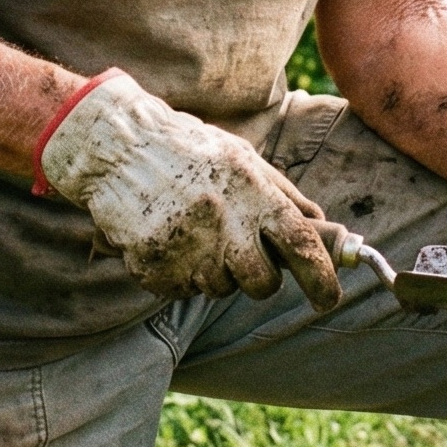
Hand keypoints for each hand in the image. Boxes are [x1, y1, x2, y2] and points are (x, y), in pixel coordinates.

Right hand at [37, 70, 346, 310]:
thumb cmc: (188, 150)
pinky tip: (169, 240)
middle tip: (240, 253)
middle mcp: (222, 220)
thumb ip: (284, 195)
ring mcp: (185, 246)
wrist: (118, 147)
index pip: (300, 243)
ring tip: (194, 232)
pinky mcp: (153, 266)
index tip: (329, 299)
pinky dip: (181, 273)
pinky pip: (181, 290)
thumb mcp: (242, 158)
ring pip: (220, 288)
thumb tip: (323, 229)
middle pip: (262, 282)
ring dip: (215, 271)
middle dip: (259, 278)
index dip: (322, 278)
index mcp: (250, 190)